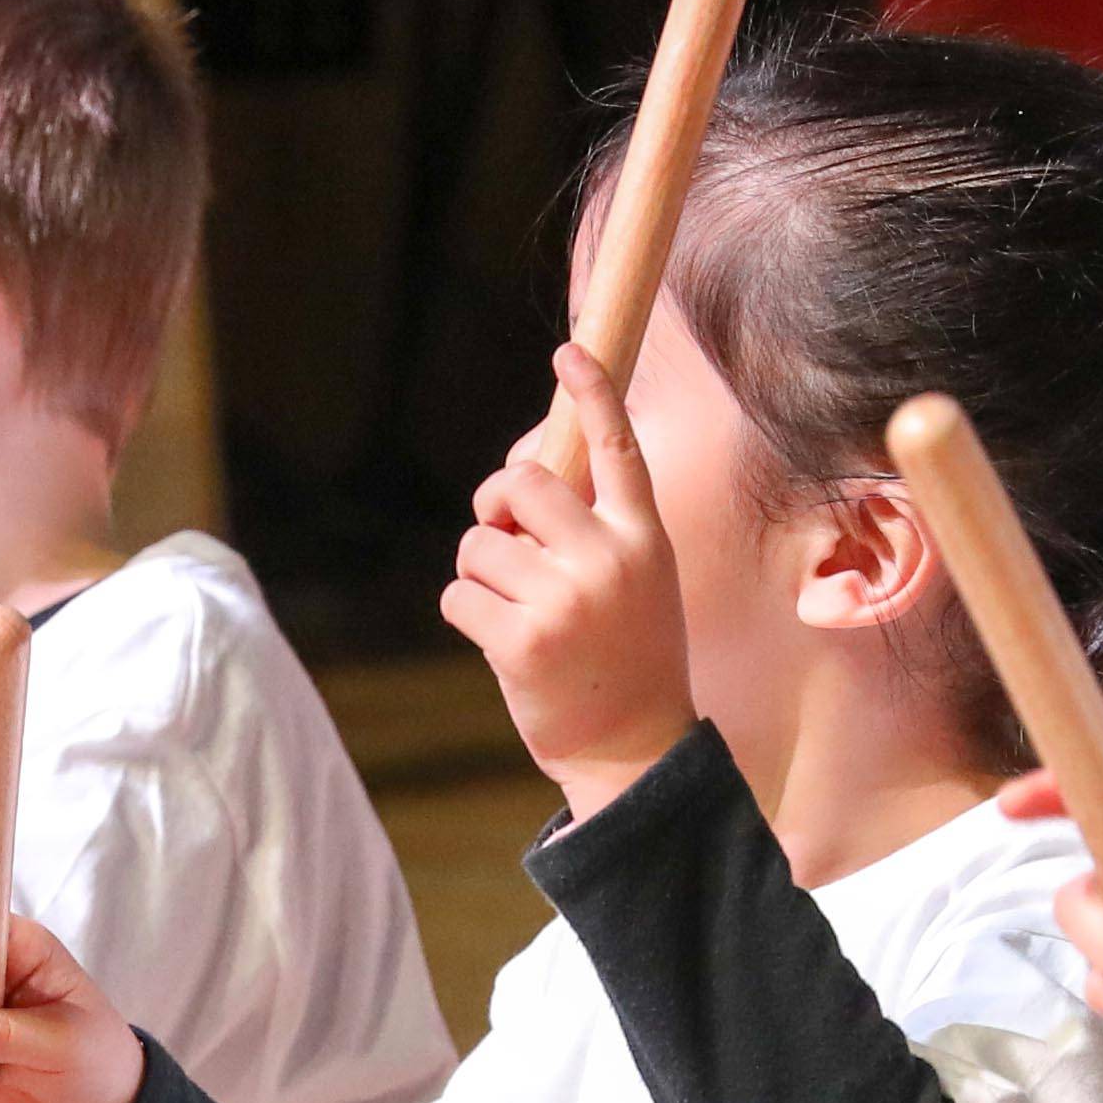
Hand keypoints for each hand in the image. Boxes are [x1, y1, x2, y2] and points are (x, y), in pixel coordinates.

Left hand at [443, 342, 693, 813]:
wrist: (634, 751)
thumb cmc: (628, 659)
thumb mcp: (638, 582)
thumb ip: (594, 530)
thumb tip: (516, 480)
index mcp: (643, 537)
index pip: (618, 448)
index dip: (593, 394)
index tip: (569, 351)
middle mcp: (608, 559)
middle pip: (521, 483)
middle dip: (496, 507)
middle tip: (503, 540)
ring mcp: (565, 600)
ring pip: (479, 543)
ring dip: (481, 573)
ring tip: (518, 612)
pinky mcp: (521, 640)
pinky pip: (459, 593)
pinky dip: (467, 612)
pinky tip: (502, 642)